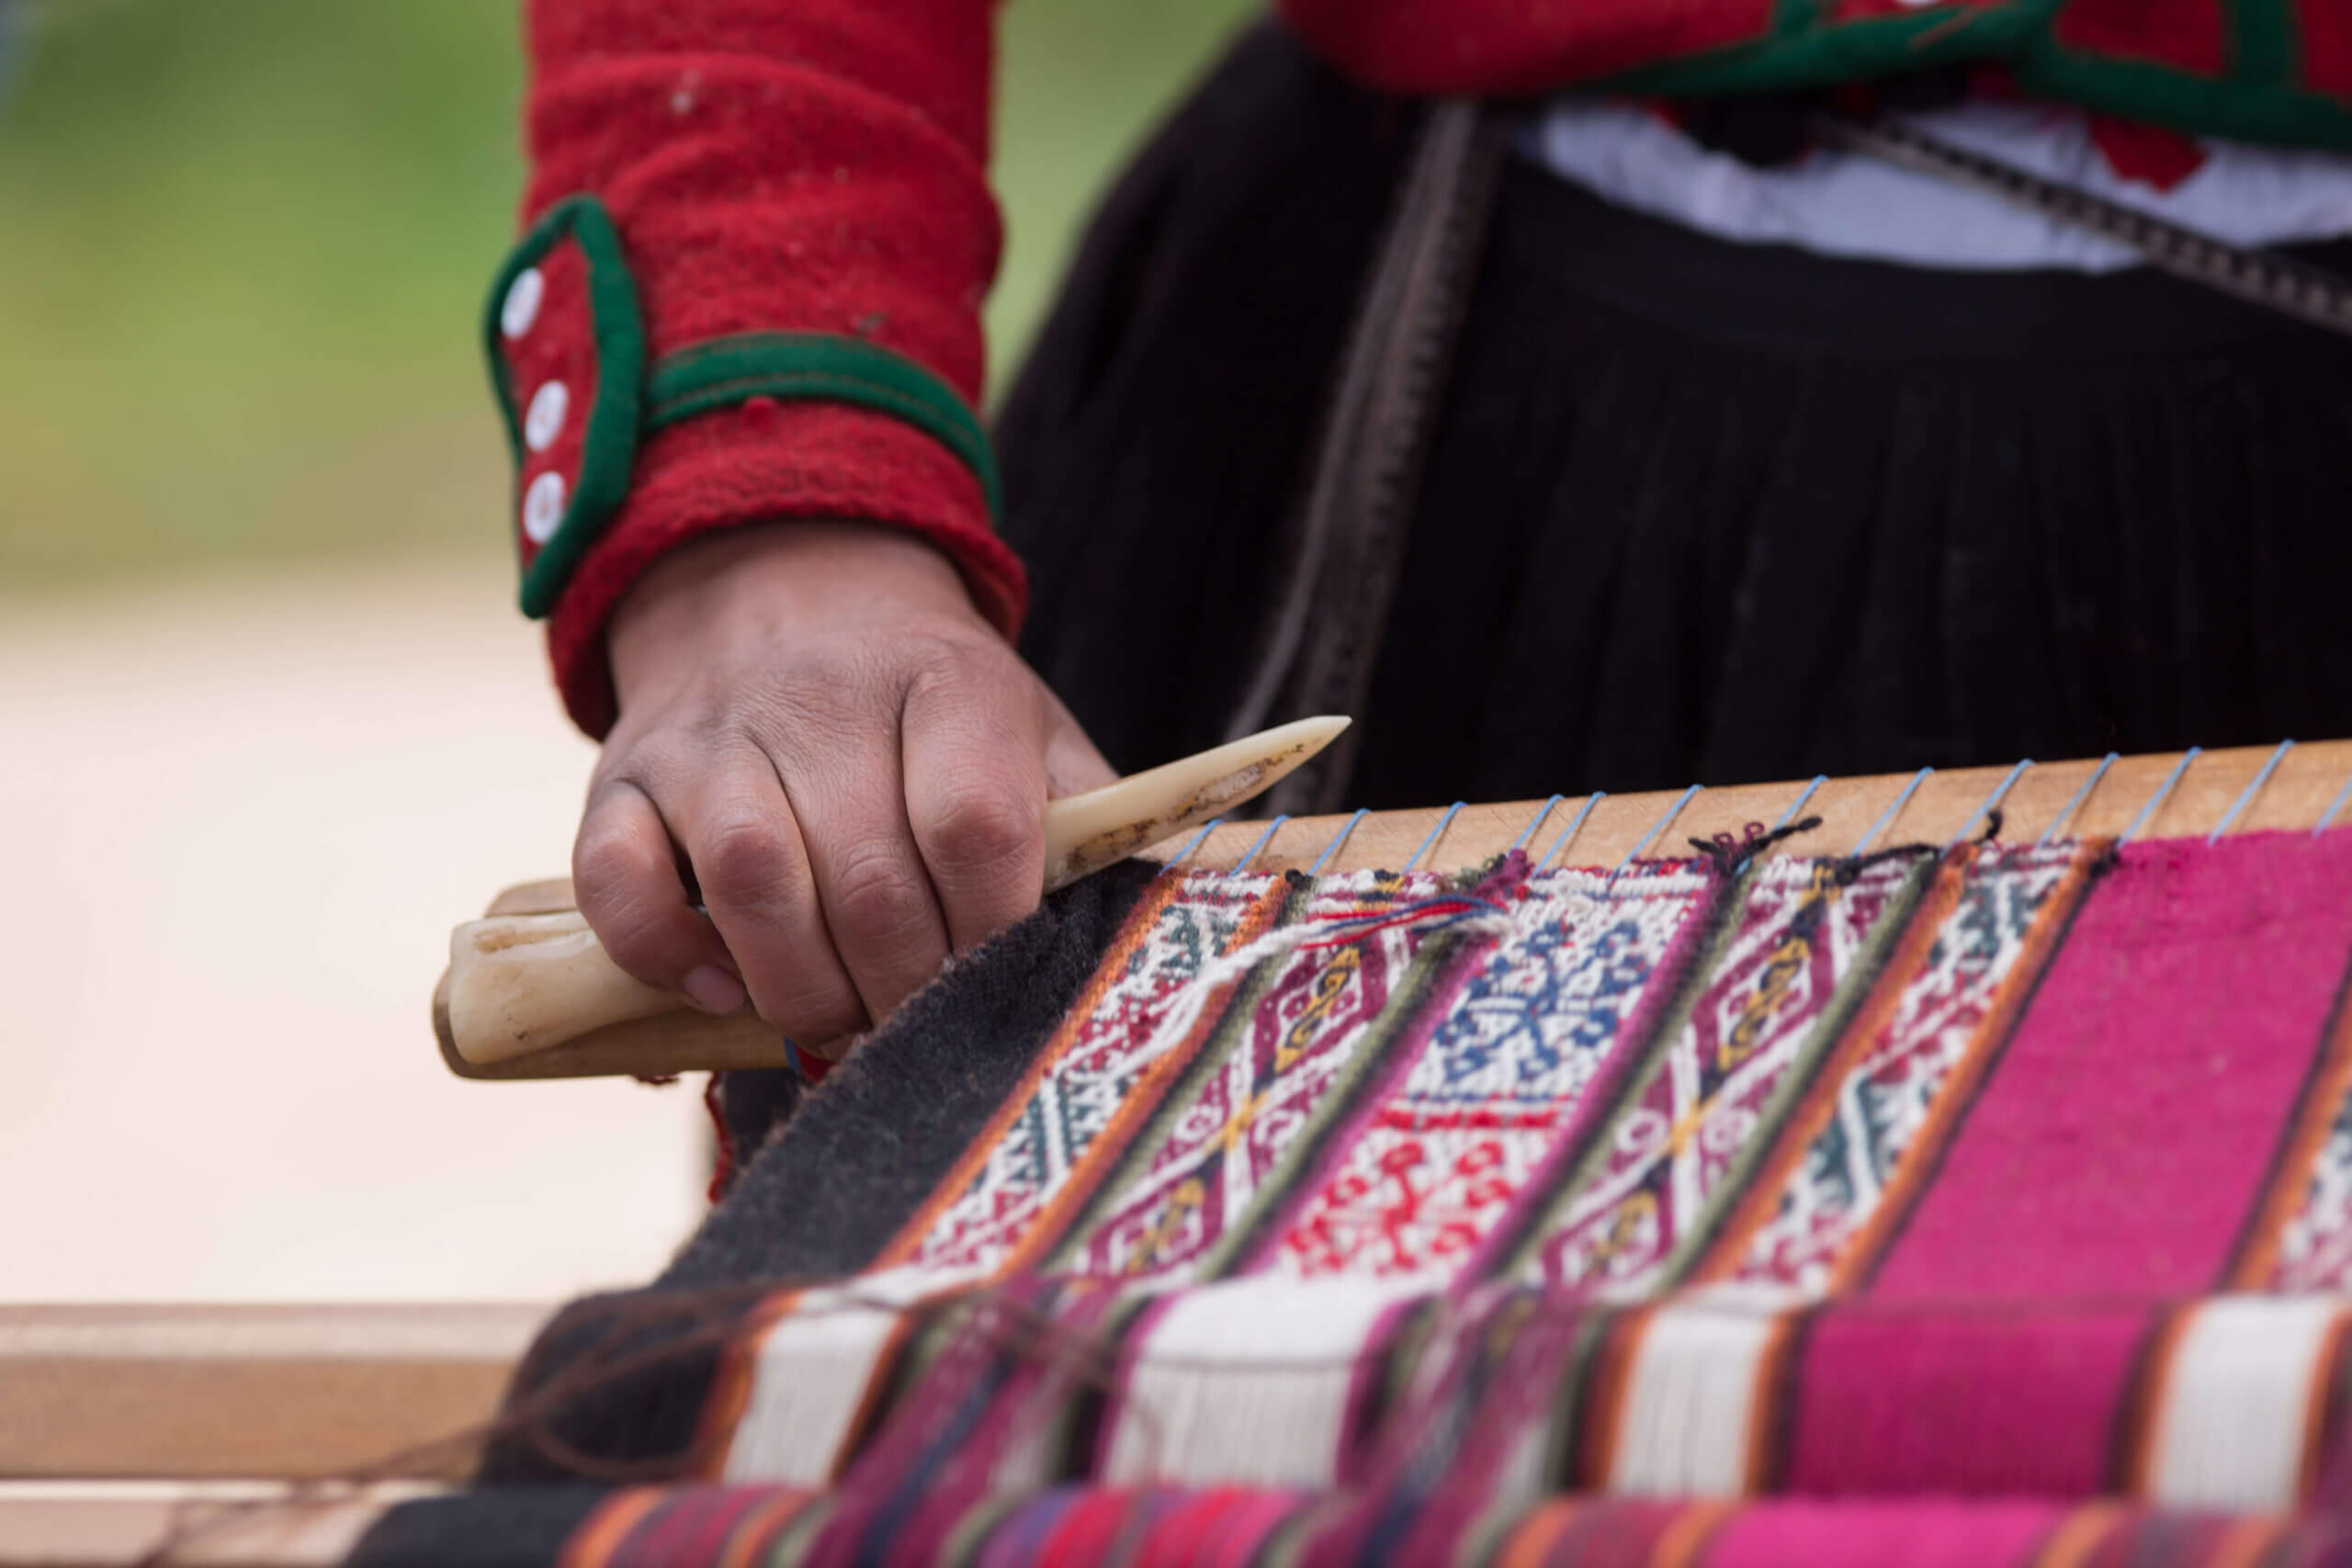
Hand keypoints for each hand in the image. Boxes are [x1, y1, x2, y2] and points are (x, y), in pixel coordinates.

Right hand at [577, 521, 1115, 1055]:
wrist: (779, 585)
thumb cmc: (928, 702)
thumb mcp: (1027, 726)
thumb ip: (1090, 821)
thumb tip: (1157, 929)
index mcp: (948, 681)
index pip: (976, 822)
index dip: (993, 930)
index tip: (1001, 982)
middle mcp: (822, 696)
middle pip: (870, 878)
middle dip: (904, 990)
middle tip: (919, 1029)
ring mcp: (711, 735)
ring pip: (749, 878)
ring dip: (801, 986)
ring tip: (838, 1021)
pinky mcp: (623, 775)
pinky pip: (618, 880)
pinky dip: (665, 953)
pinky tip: (721, 985)